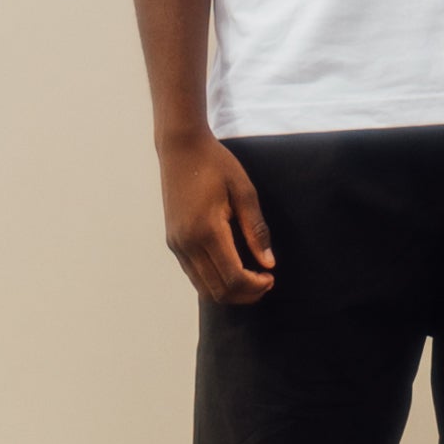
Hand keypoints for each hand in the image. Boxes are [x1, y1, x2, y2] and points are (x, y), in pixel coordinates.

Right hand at [158, 129, 275, 305]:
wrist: (181, 148)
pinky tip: (232, 269)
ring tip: (251, 279)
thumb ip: (256, 229)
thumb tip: (268, 263)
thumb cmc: (216, 164)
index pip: (233, 277)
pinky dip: (215, 281)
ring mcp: (176, 244)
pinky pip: (194, 274)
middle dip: (245, 294)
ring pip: (203, 288)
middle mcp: (187, 243)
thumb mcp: (244, 191)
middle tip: (265, 282)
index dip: (255, 286)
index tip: (271, 277)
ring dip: (229, 291)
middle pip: (218, 290)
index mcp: (207, 230)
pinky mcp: (173, 241)